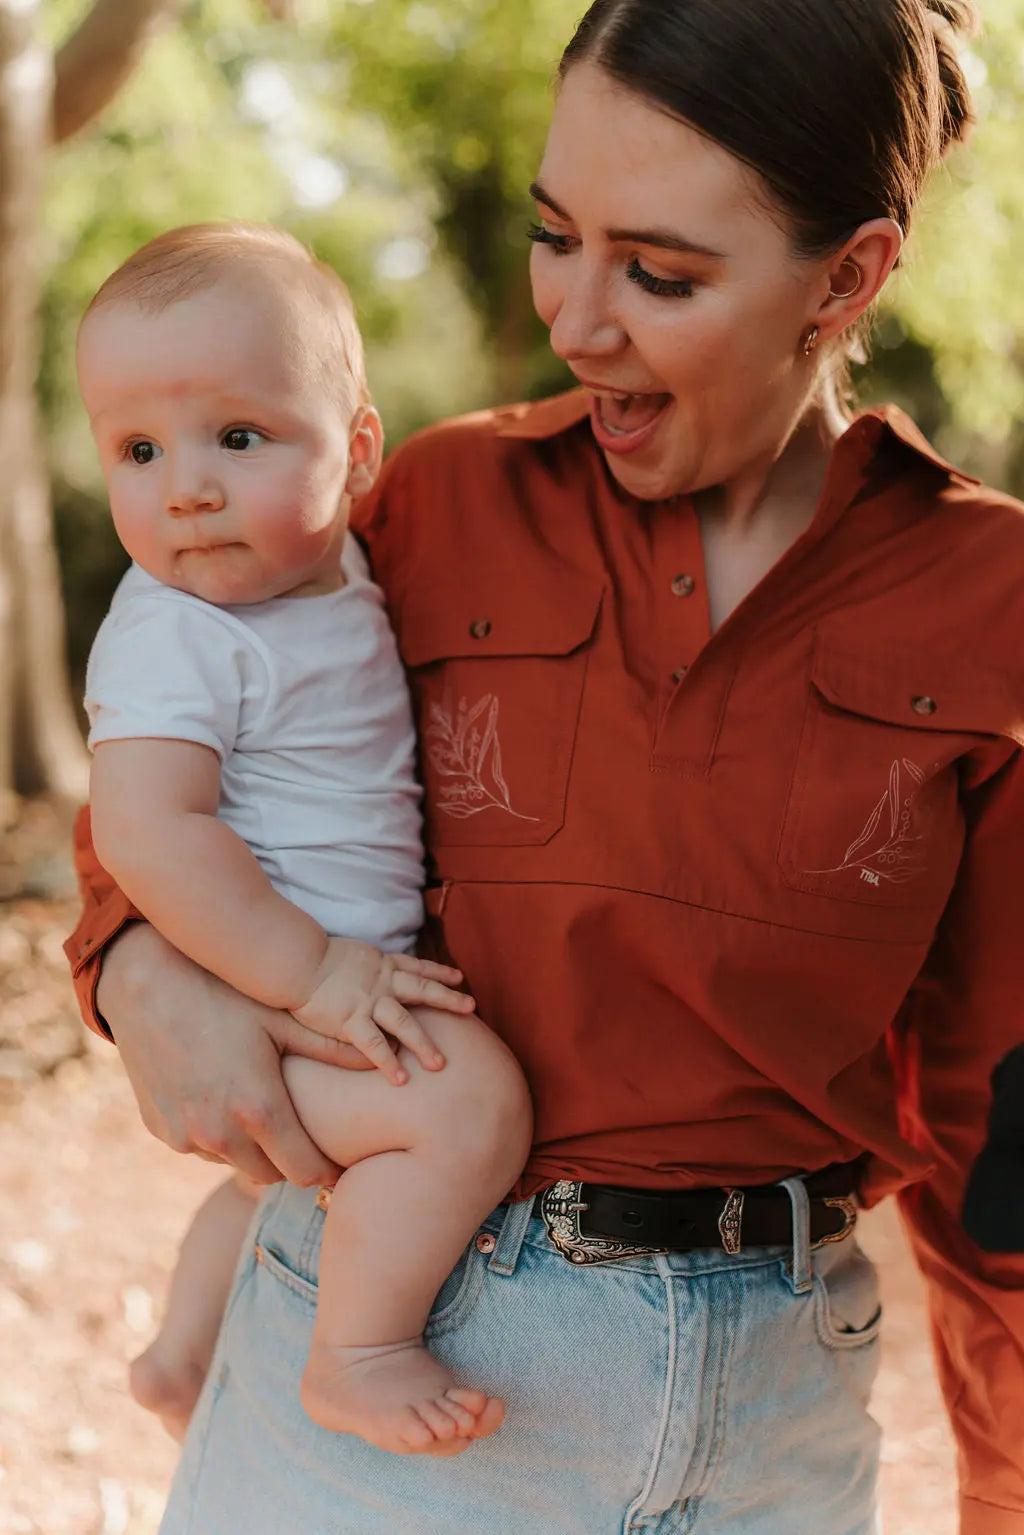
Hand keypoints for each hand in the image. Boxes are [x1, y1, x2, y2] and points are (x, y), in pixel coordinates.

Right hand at [97, 923, 374, 1184]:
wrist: (147, 986)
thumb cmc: (223, 996)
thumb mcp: (280, 1020)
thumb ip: (332, 1049)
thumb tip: (385, 1063)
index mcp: (259, 1110)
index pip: (304, 1171)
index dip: (324, 1171)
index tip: (335, 1164)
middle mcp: (220, 1134)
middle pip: (270, 1173)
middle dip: (287, 1159)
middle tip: (297, 1133)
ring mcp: (186, 1137)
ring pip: (233, 1161)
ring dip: (247, 1147)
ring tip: (254, 1107)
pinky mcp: (161, 1132)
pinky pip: (199, 1147)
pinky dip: (214, 1135)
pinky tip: (217, 1097)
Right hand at [291, 937, 475, 1085]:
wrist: (296, 960)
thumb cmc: (312, 956)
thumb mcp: (347, 954)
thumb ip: (361, 965)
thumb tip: (365, 970)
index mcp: (380, 964)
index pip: (417, 966)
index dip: (439, 972)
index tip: (458, 977)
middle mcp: (381, 982)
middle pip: (423, 990)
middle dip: (448, 999)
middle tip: (472, 1007)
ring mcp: (368, 1002)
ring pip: (405, 1022)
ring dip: (424, 1043)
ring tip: (440, 1064)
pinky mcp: (350, 1021)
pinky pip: (375, 1045)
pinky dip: (389, 1063)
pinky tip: (402, 1080)